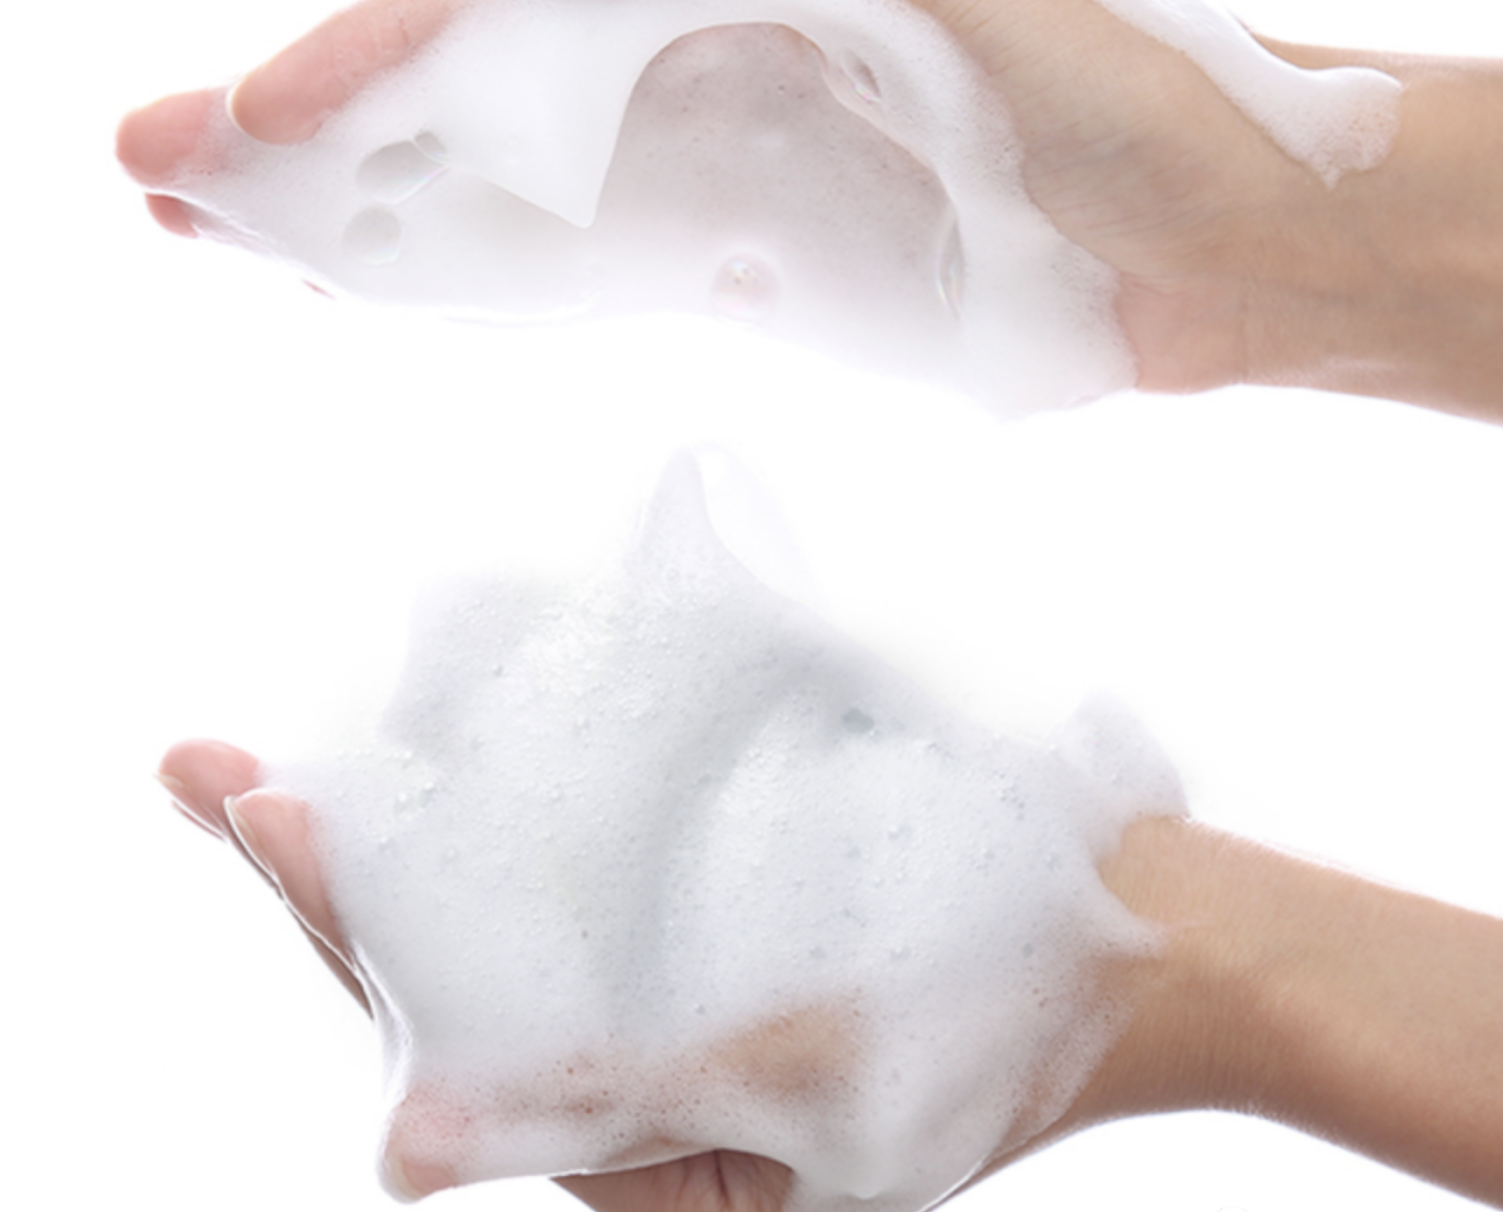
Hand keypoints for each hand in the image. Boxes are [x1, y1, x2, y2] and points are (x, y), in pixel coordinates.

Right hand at [118, 0, 1351, 401]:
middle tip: (162, 183)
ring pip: (510, 189)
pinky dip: (491, 286)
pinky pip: (595, 275)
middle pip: (471, 93)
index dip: (356, 64)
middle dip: (316, 139)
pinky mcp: (760, 267)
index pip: (494, 3)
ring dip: (374, 218)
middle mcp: (701, 56)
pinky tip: (397, 295)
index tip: (231, 126)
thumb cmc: (1107, 74)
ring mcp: (721, 169)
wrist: (1215, 233)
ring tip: (236, 243)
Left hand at [155, 738, 1179, 1209]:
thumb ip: (617, 1105)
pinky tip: (467, 737)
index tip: (250, 799)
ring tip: (298, 762)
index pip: (446, 1032)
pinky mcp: (733, 902)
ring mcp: (685, 974)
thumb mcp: (811, 1087)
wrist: (1147, 929)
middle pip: (452, 967)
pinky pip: (606, 852)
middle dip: (334, 866)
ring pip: (514, 905)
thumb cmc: (1006, 1011)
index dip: (337, 917)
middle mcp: (645, 1058)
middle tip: (216, 766)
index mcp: (645, 1142)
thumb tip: (411, 1143)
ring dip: (410, 827)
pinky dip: (530, 796)